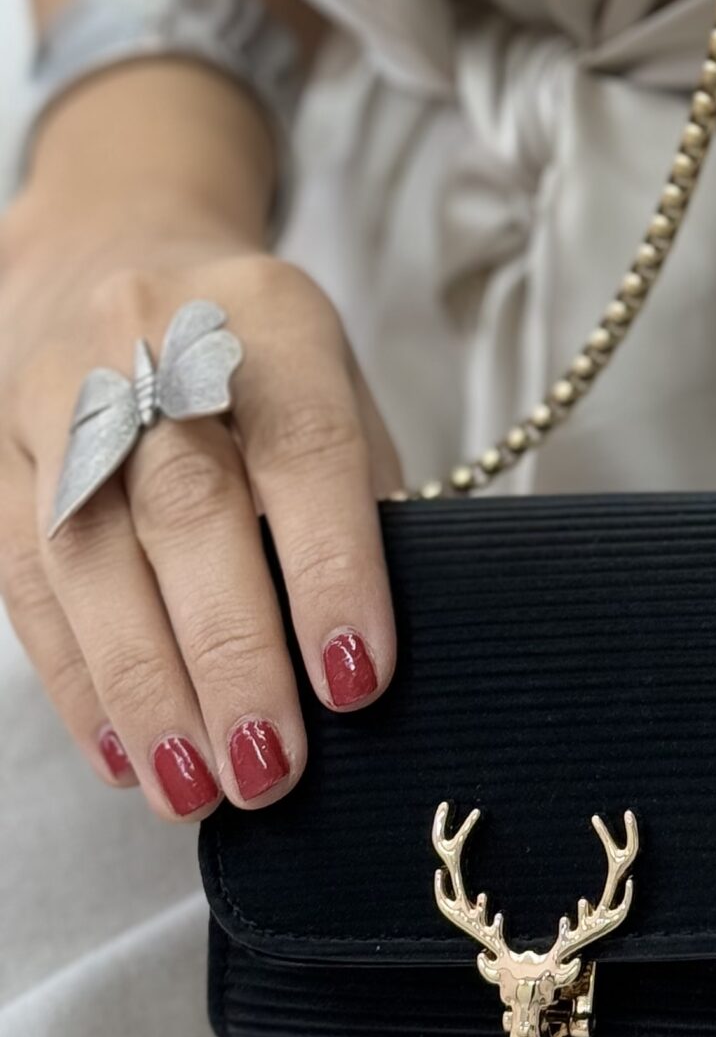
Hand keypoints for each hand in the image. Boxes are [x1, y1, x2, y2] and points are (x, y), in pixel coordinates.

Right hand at [0, 184, 399, 818]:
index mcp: (267, 313)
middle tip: (271, 765)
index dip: (331, 565)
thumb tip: (361, 646)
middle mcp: (148, 339)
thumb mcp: (330, 382)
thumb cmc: (255, 355)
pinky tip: (124, 752)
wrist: (114, 249)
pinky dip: (77, 679)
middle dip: (231, 651)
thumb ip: (352, 490)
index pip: (304, 444)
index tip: (357, 680)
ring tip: (194, 787)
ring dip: (145, 688)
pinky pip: (24, 578)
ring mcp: (53, 393)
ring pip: (88, 553)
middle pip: (185, 506)